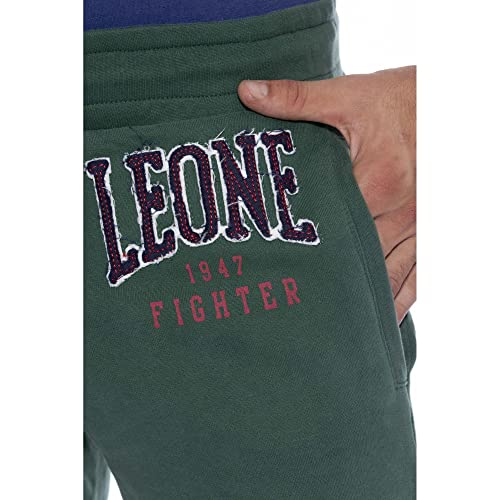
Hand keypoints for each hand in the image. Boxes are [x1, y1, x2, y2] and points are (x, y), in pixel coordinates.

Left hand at [238, 66, 415, 323]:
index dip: (303, 256)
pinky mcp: (432, 234)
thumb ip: (296, 99)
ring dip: (361, 305)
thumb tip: (246, 93)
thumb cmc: (399, 101)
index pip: (331, 230)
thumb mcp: (347, 95)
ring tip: (328, 330)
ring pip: (389, 280)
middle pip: (358, 263)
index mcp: (375, 182)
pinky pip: (418, 279)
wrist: (451, 104)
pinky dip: (398, 302)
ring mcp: (420, 228)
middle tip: (292, 314)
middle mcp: (401, 214)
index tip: (276, 278)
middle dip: (327, 287)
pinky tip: (379, 322)